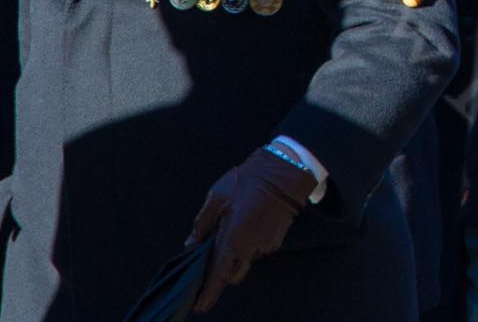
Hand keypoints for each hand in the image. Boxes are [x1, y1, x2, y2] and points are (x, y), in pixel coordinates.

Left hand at [185, 146, 316, 311]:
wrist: (285, 171)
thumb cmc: (248, 182)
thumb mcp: (216, 197)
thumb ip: (202, 224)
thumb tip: (191, 244)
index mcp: (233, 240)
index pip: (218, 276)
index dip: (208, 293)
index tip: (199, 306)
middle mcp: (250, 248)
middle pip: (232, 274)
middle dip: (222, 273)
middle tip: (213, 257)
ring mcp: (265, 245)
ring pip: (246, 260)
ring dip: (236, 254)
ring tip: (233, 229)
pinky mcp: (276, 239)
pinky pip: (258, 249)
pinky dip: (249, 243)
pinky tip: (248, 223)